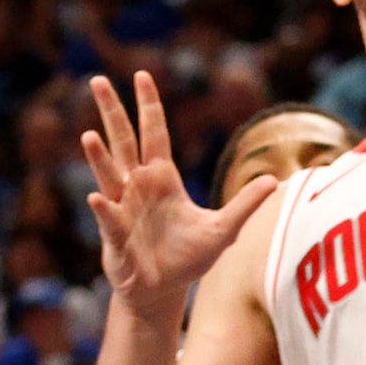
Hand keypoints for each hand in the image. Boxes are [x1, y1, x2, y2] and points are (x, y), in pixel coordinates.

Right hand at [82, 71, 276, 319]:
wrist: (162, 290)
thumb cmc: (188, 257)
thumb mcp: (223, 230)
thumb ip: (245, 204)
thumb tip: (276, 180)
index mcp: (162, 177)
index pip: (154, 132)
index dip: (148, 104)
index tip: (142, 74)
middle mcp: (137, 184)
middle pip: (123, 140)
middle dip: (112, 111)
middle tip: (98, 80)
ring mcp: (123, 206)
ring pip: (109, 173)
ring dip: (99, 156)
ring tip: (89, 135)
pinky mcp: (115, 234)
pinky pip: (108, 217)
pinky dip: (103, 208)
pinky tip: (98, 198)